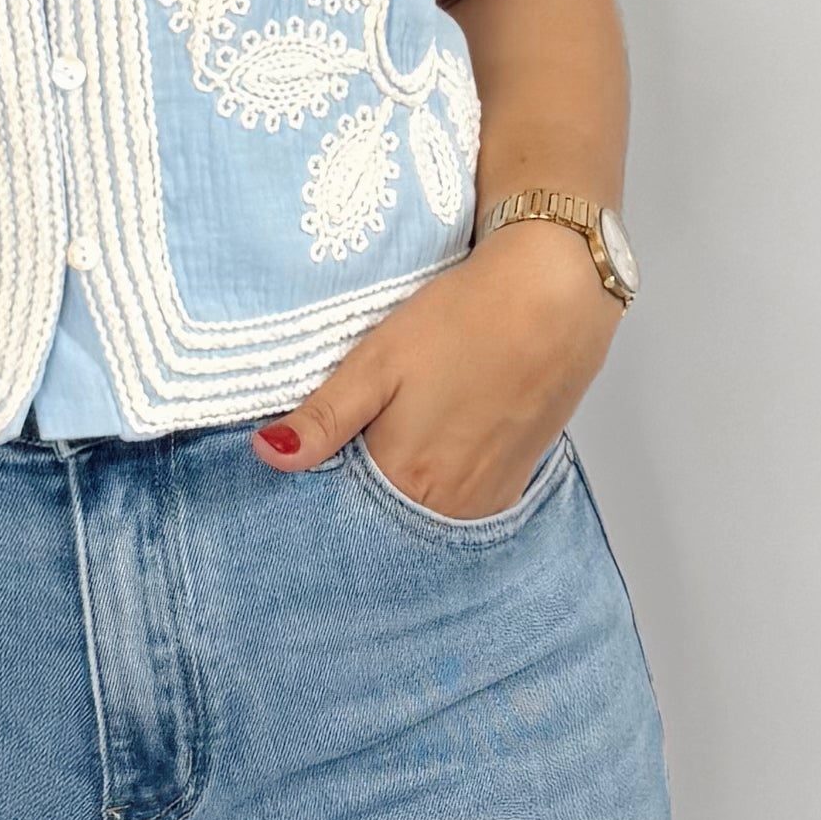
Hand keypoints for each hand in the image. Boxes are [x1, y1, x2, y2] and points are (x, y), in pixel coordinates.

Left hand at [251, 227, 617, 518]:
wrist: (554, 298)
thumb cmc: (463, 320)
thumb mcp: (377, 361)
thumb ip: (322, 418)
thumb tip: (265, 456)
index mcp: (404, 479)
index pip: (340, 516)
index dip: (319, 494)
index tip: (310, 466)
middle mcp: (447, 506)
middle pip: (384, 521)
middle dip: (358, 499)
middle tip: (350, 449)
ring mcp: (485, 499)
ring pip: (423, 516)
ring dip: (402, 495)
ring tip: (394, 443)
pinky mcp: (513, 483)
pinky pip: (461, 506)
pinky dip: (440, 490)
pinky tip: (435, 448)